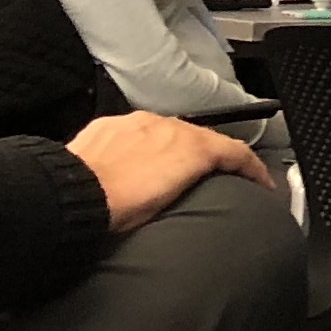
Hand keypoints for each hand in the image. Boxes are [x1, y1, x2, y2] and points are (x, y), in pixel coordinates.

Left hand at [67, 112, 271, 235]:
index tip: (261, 184)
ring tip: (171, 169)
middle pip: (203, 137)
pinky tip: (135, 160)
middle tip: (216, 176)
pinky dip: (145, 144)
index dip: (254, 169)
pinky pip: (137, 131)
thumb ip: (192, 183)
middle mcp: (169, 126)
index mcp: (192, 147)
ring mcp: (137, 122)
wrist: (69, 195)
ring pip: (168, 131)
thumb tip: (198, 186)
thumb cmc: (119, 209)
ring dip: (176, 148)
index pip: (236, 152)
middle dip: (213, 155)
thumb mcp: (169, 205)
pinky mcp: (110, 124)